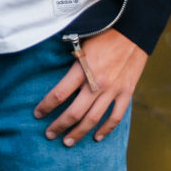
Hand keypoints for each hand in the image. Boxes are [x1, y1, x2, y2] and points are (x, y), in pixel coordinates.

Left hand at [33, 29, 147, 145]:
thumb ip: (70, 58)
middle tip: (49, 135)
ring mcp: (113, 90)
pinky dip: (106, 129)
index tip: (37, 114)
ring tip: (67, 142)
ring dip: (78, 133)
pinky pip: (116, 117)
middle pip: (74, 113)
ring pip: (93, 119)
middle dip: (59, 126)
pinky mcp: (126, 92)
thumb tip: (53, 66)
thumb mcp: (81, 41)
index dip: (46, 106)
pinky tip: (97, 137)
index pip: (60, 94)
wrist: (133, 29)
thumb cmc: (104, 32)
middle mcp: (97, 83)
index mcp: (83, 68)